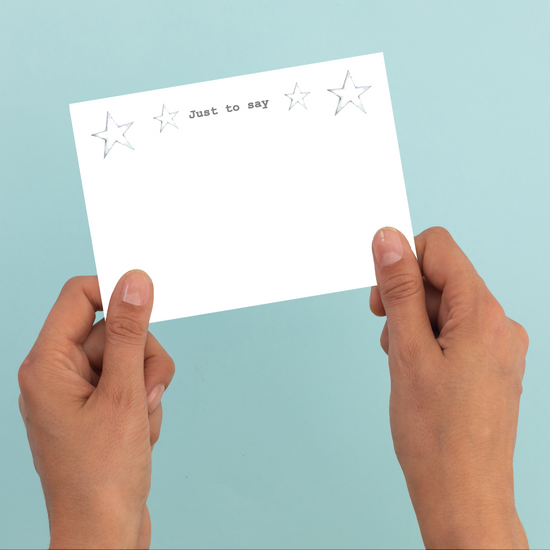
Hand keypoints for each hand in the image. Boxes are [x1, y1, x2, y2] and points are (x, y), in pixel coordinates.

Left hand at [18, 271, 174, 548]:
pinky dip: (145, 401)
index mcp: (47, 363)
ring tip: (141, 420)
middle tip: (144, 394)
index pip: (79, 295)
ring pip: (129, 356)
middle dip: (142, 359)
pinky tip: (139, 432)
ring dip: (148, 384)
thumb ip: (129, 332)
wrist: (105, 533)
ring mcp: (78, 391)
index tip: (149, 305)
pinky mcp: (96, 407)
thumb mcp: (124, 395)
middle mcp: (57, 373)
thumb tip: (133, 281)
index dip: (116, 293)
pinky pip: (131, 381)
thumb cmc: (103, 476)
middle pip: (113, 329)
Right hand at [370, 227, 527, 548]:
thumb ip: (398, 289)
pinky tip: (418, 372)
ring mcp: (498, 346)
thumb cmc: (435, 434)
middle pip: (441, 278)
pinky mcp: (491, 365)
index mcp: (483, 313)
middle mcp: (499, 324)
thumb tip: (388, 239)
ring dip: (414, 323)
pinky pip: (455, 331)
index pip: (439, 249)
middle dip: (405, 299)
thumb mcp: (406, 350)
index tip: (381, 294)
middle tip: (389, 337)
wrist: (462, 495)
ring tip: (404, 362)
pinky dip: (428, 341)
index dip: (402, 262)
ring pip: (444, 307)